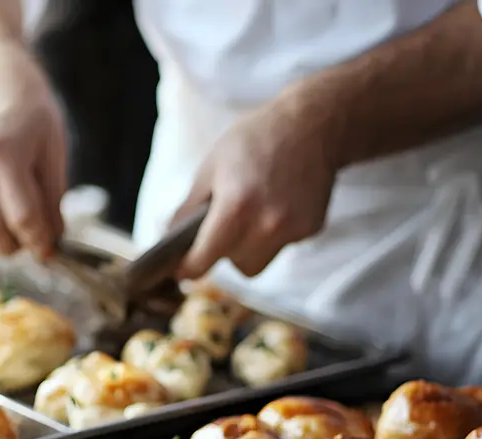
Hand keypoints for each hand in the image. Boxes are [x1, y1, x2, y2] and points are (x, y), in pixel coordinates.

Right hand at [0, 42, 65, 258]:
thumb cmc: (32, 110)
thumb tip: (53, 240)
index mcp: (3, 152)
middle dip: (15, 245)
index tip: (51, 251)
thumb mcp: (53, 153)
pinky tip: (2, 206)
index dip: (40, 242)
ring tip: (20, 222)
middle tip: (34, 240)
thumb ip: (52, 201)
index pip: (23, 218)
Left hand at [173, 78, 343, 279]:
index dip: (188, 268)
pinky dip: (274, 235)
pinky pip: (281, 247)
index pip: (203, 260)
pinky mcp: (310, 229)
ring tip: (253, 215)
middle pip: (235, 266)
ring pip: (259, 263)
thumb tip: (170, 239)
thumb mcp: (211, 167)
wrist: (311, 126)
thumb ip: (188, 209)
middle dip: (225, 252)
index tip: (181, 270)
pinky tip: (278, 205)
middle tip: (225, 225)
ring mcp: (291, 230)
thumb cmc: (255, 140)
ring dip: (249, 249)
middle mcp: (266, 225)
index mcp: (235, 208)